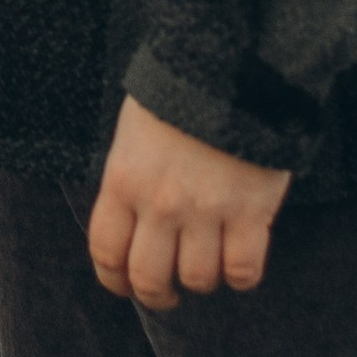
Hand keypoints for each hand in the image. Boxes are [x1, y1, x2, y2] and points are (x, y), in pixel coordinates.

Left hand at [87, 96, 289, 311]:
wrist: (235, 61)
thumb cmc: (182, 90)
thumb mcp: (136, 130)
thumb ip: (131, 179)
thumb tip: (132, 222)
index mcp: (124, 179)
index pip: (106, 252)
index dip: (115, 280)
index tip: (125, 285)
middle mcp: (160, 203)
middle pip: (149, 278)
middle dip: (157, 294)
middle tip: (168, 291)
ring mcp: (206, 210)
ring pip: (198, 279)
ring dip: (202, 279)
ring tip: (208, 264)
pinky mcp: (251, 211)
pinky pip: (243, 271)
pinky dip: (242, 275)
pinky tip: (240, 257)